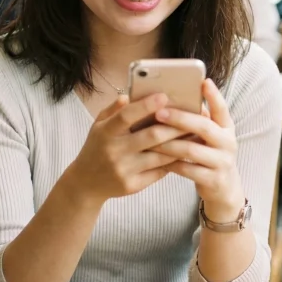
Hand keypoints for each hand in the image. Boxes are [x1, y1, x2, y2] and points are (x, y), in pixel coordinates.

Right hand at [65, 93, 185, 203]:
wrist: (86, 183)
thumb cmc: (97, 147)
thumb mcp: (98, 126)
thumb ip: (113, 111)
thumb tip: (128, 95)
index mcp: (105, 132)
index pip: (126, 116)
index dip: (146, 105)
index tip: (164, 96)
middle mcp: (114, 151)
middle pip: (151, 136)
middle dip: (175, 125)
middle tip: (193, 116)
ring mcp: (124, 170)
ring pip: (160, 155)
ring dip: (180, 144)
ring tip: (195, 133)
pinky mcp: (133, 185)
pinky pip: (159, 171)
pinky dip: (173, 161)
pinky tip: (185, 152)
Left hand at [150, 79, 244, 222]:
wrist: (224, 189)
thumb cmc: (210, 155)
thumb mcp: (211, 137)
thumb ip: (200, 121)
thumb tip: (177, 99)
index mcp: (227, 128)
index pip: (222, 108)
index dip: (214, 95)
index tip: (204, 81)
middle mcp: (228, 143)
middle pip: (204, 127)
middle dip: (180, 118)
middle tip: (159, 112)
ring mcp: (222, 162)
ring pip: (191, 149)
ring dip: (168, 143)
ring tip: (149, 137)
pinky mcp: (213, 180)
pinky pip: (187, 169)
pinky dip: (170, 163)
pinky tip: (156, 158)